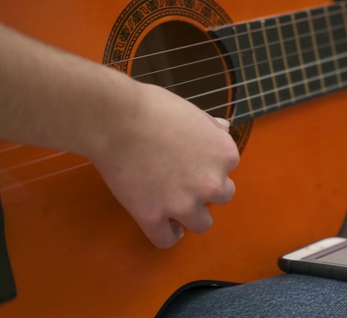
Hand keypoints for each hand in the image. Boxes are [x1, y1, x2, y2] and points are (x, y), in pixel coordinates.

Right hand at [87, 83, 238, 248]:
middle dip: (205, 190)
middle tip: (182, 179)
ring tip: (174, 205)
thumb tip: (223, 129)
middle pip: (221, 197)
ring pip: (201, 224)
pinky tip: (161, 225)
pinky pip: (167, 240)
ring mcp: (184, 204)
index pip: (228, 169)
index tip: (193, 160)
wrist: (117, 119)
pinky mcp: (153, 217)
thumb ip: (211, 128)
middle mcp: (212, 183)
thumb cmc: (155, 107)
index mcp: (226, 155)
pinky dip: (167, 235)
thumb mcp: (193, 112)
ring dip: (191, 215)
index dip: (210, 165)